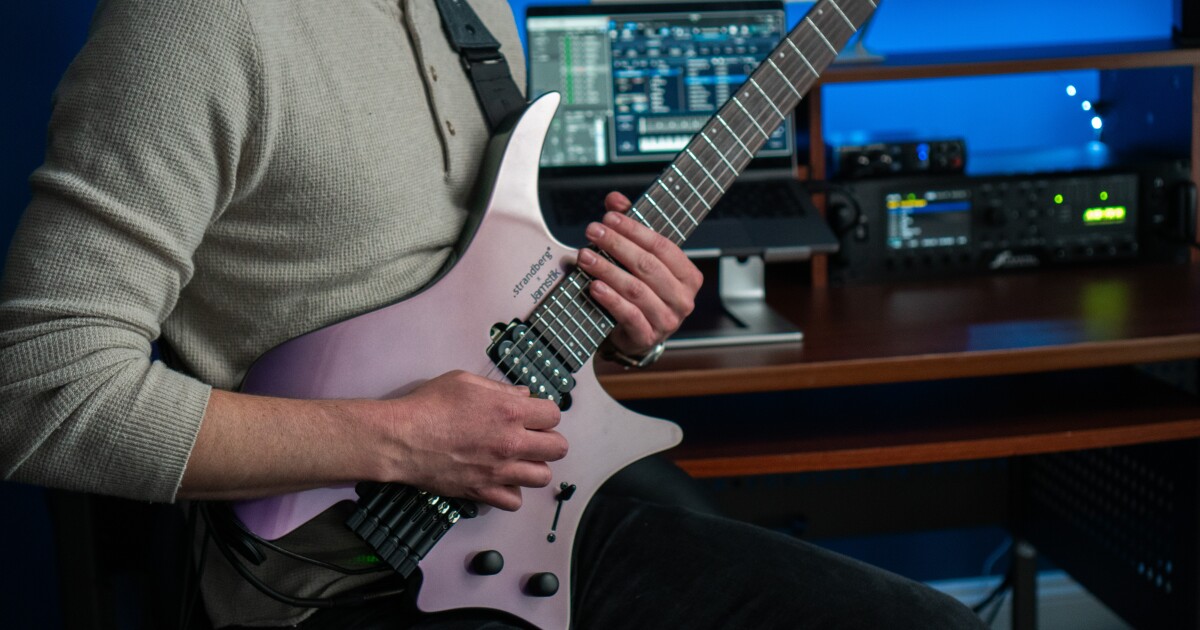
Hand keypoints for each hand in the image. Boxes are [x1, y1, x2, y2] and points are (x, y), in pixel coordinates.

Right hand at [380, 371, 565, 510]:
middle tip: (530, 437)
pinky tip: (500, 479)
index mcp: (509, 411)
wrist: (400, 438)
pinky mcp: (483, 491)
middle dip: (548, 440)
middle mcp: (511, 442)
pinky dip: (511, 492)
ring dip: (534, 467)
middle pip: (558, 448)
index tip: (532, 415)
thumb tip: (523, 395)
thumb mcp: (465, 381)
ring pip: (543, 477)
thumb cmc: (428, 405)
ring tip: (518, 460)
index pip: (553, 415)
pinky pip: (515, 501)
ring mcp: (499, 470)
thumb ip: (500, 389)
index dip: (544, 414)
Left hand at [576, 192, 703, 357]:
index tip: (609, 217)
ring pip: (636, 289)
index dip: (634, 229)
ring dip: (607, 270)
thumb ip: (630, 228)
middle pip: (647, 266)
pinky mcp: (648, 336)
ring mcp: (668, 320)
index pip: (662, 246)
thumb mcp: (640, 260)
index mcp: (688, 275)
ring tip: (585, 257)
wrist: (636, 336)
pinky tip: (595, 286)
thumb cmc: (642, 292)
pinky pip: (629, 314)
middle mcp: (683, 298)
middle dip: (617, 245)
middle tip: (592, 232)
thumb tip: (615, 199)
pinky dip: (610, 299)